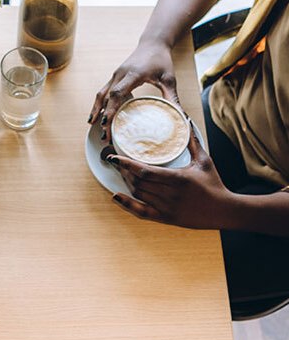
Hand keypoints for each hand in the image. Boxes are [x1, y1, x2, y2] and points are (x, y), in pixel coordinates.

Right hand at [89, 39, 178, 141]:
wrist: (153, 43)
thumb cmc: (161, 60)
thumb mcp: (169, 79)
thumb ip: (172, 98)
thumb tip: (180, 117)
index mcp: (133, 74)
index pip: (117, 93)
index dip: (111, 109)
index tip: (107, 124)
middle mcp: (121, 74)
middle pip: (106, 97)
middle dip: (103, 116)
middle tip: (104, 135)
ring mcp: (116, 75)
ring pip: (101, 94)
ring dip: (97, 110)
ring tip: (93, 126)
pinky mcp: (115, 77)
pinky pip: (104, 91)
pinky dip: (100, 103)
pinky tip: (99, 114)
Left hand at [108, 130, 238, 229]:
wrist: (224, 211)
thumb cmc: (214, 184)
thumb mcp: (204, 161)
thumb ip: (193, 142)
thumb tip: (186, 121)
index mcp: (178, 178)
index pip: (145, 171)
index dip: (126, 164)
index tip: (114, 157)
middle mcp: (170, 194)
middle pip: (138, 182)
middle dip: (124, 171)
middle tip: (116, 162)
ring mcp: (167, 207)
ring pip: (138, 194)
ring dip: (127, 183)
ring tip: (121, 172)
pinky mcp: (166, 218)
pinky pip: (142, 212)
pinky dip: (127, 205)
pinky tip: (116, 196)